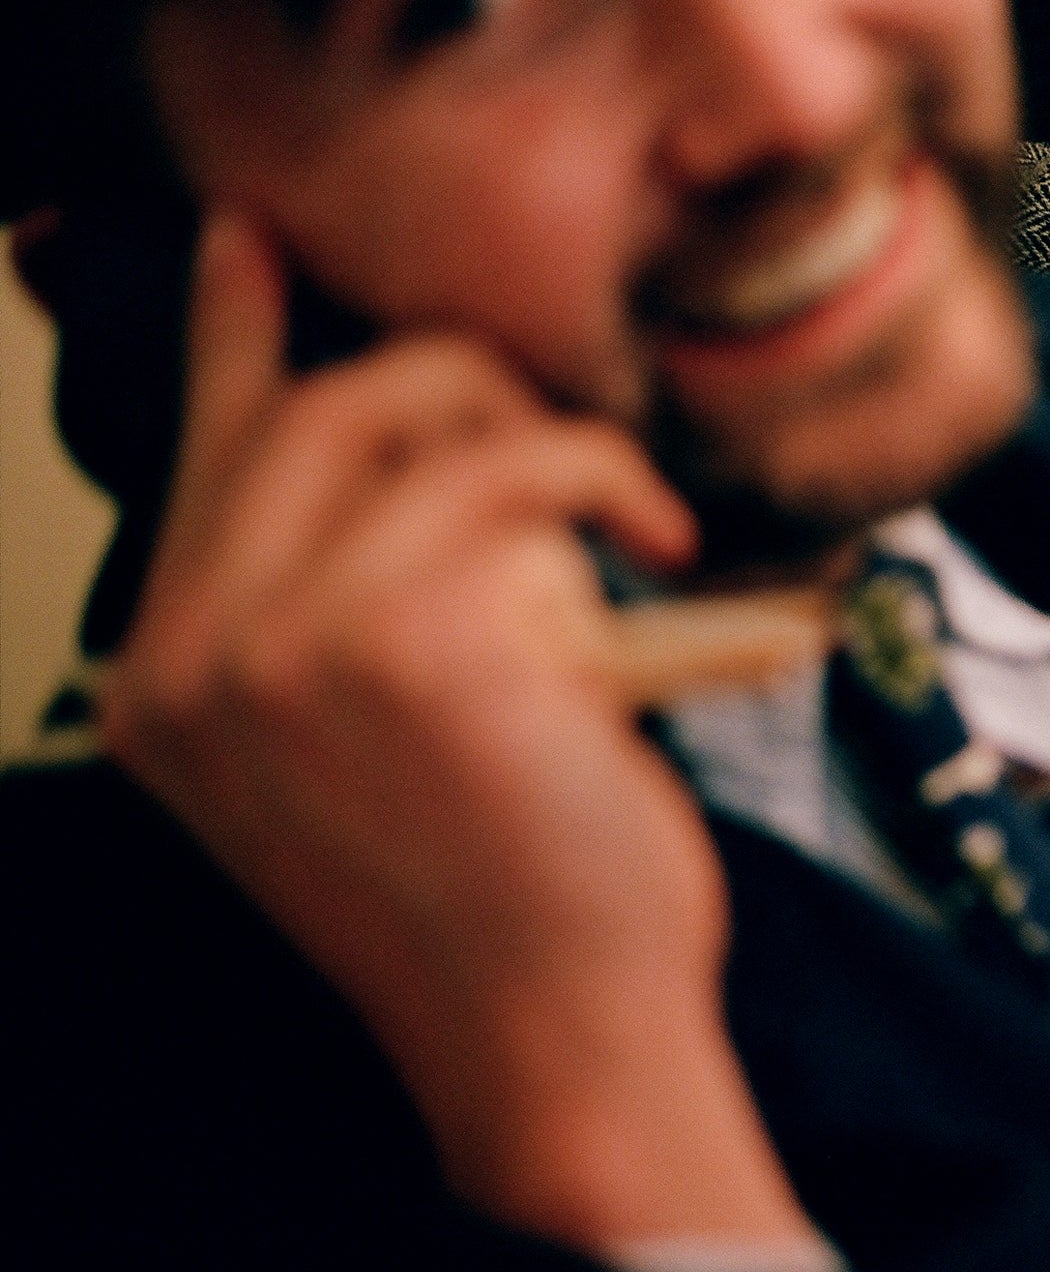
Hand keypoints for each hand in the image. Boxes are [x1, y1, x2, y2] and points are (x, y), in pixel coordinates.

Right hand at [99, 212, 814, 1259]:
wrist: (557, 1036)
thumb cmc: (509, 896)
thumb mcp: (385, 749)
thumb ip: (352, 611)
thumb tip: (425, 469)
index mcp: (166, 686)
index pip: (199, 462)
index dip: (234, 334)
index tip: (249, 235)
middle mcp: (188, 659)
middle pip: (306, 411)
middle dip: (450, 382)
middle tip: (552, 428)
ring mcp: (273, 644)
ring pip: (408, 416)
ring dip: (545, 435)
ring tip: (627, 516)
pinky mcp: (394, 634)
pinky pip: (516, 468)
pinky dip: (605, 479)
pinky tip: (660, 545)